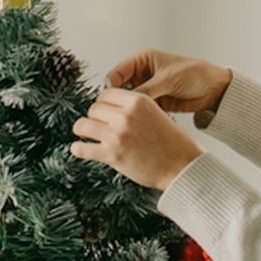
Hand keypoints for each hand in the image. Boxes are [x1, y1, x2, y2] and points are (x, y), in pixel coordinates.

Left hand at [69, 86, 204, 191]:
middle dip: (94, 117)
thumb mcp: (157, 114)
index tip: (102, 111)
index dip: (103, 103)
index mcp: (138, 102)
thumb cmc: (173, 144)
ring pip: (83, 125)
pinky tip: (80, 148)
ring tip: (85, 134)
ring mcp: (117, 134)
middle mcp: (125, 115)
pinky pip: (83, 148)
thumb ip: (135, 109)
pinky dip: (79, 149)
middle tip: (98, 125)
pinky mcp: (111, 154)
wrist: (181, 167)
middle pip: (93, 108)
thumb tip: (112, 109)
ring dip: (83, 130)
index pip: (106, 94)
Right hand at [106, 47, 231, 113]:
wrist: (214, 89)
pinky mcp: (155, 102)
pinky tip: (139, 122)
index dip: (111, 87)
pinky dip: (139, 116)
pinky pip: (141, 110)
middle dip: (119, 100)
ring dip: (129, 110)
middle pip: (120, 89)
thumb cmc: (195, 74)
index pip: (117, 73)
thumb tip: (127, 101)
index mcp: (143, 60)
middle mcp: (143, 74)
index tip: (109, 100)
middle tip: (116, 113)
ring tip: (127, 119)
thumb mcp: (167, 79)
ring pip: (130, 102)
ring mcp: (148, 89)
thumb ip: (146, 90)